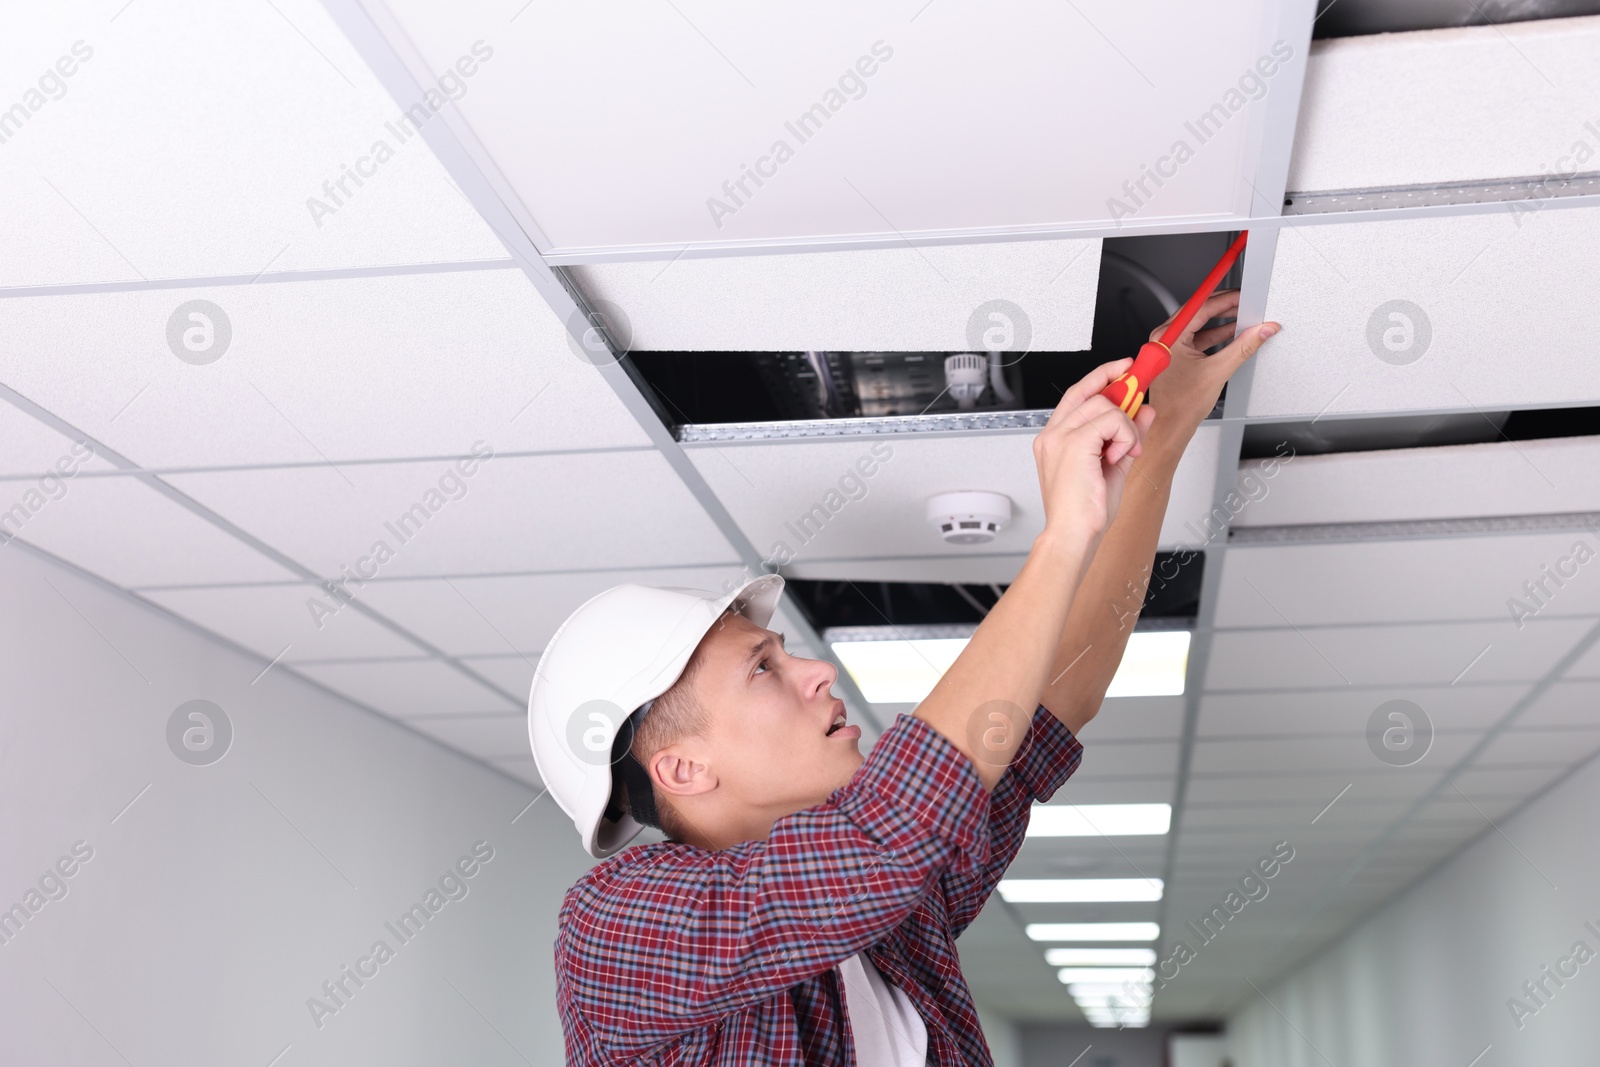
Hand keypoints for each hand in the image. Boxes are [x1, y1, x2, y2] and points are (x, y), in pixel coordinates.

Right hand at [1033, 359, 1155, 549]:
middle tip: (1139, 401)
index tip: (1124, 368)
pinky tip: (1120, 456)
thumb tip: (1144, 410)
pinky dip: (1126, 436)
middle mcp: (1052, 434)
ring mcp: (1059, 437)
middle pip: (1091, 393)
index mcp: (1055, 439)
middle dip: (1121, 393)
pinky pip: (1112, 420)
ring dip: (1126, 427)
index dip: (1102, 377)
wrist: (1073, 535)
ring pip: (1105, 405)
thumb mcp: (1115, 465)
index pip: (1078, 394)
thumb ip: (1128, 435)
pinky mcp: (1073, 443)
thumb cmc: (1085, 512)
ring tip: (1124, 453)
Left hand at [1145, 288, 1278, 437]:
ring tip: (1243, 317)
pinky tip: (1232, 333)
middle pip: (1198, 312)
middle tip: (1245, 303)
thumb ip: (1244, 347)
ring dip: (1221, 321)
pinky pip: (1197, 337)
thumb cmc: (1181, 406)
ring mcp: (1168, 346)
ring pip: (1198, 324)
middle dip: (1225, 306)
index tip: (1242, 295)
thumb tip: (1261, 331)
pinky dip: (1215, 334)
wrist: (1171, 426)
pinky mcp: (1175, 355)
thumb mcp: (1218, 371)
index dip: (1225, 298)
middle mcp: (1164, 338)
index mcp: (1168, 337)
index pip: (1200, 306)